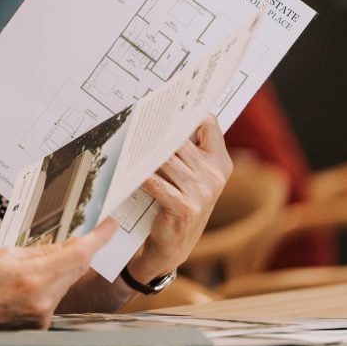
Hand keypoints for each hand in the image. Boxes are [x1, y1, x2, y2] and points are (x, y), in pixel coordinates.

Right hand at [0, 218, 117, 332]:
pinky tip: (28, 280)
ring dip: (60, 267)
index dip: (99, 237)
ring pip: (64, 282)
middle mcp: (43, 300)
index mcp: (33, 277)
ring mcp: (41, 316)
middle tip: (80, 231)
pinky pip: (53, 297)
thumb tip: (64, 245)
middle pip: (75, 268)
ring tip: (34, 260)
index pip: (79, 254)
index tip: (110, 224)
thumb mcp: (3, 254)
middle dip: (79, 249)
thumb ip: (39, 250)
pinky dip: (48, 284)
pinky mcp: (37, 325)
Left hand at [128, 116, 231, 281]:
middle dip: (156, 129)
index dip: (189, 110)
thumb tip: (161, 118)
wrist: (171, 247)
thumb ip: (185, 151)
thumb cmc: (176, 205)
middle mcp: (214, 176)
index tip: (168, 98)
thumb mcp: (189, 177)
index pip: (209, 124)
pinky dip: (139, 174)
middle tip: (135, 116)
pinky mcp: (184, 207)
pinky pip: (156, 182)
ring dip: (143, 151)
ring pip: (165, 159)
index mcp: (220, 163)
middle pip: (180, 140)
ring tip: (126, 139)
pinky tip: (126, 168)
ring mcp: (202, 193)